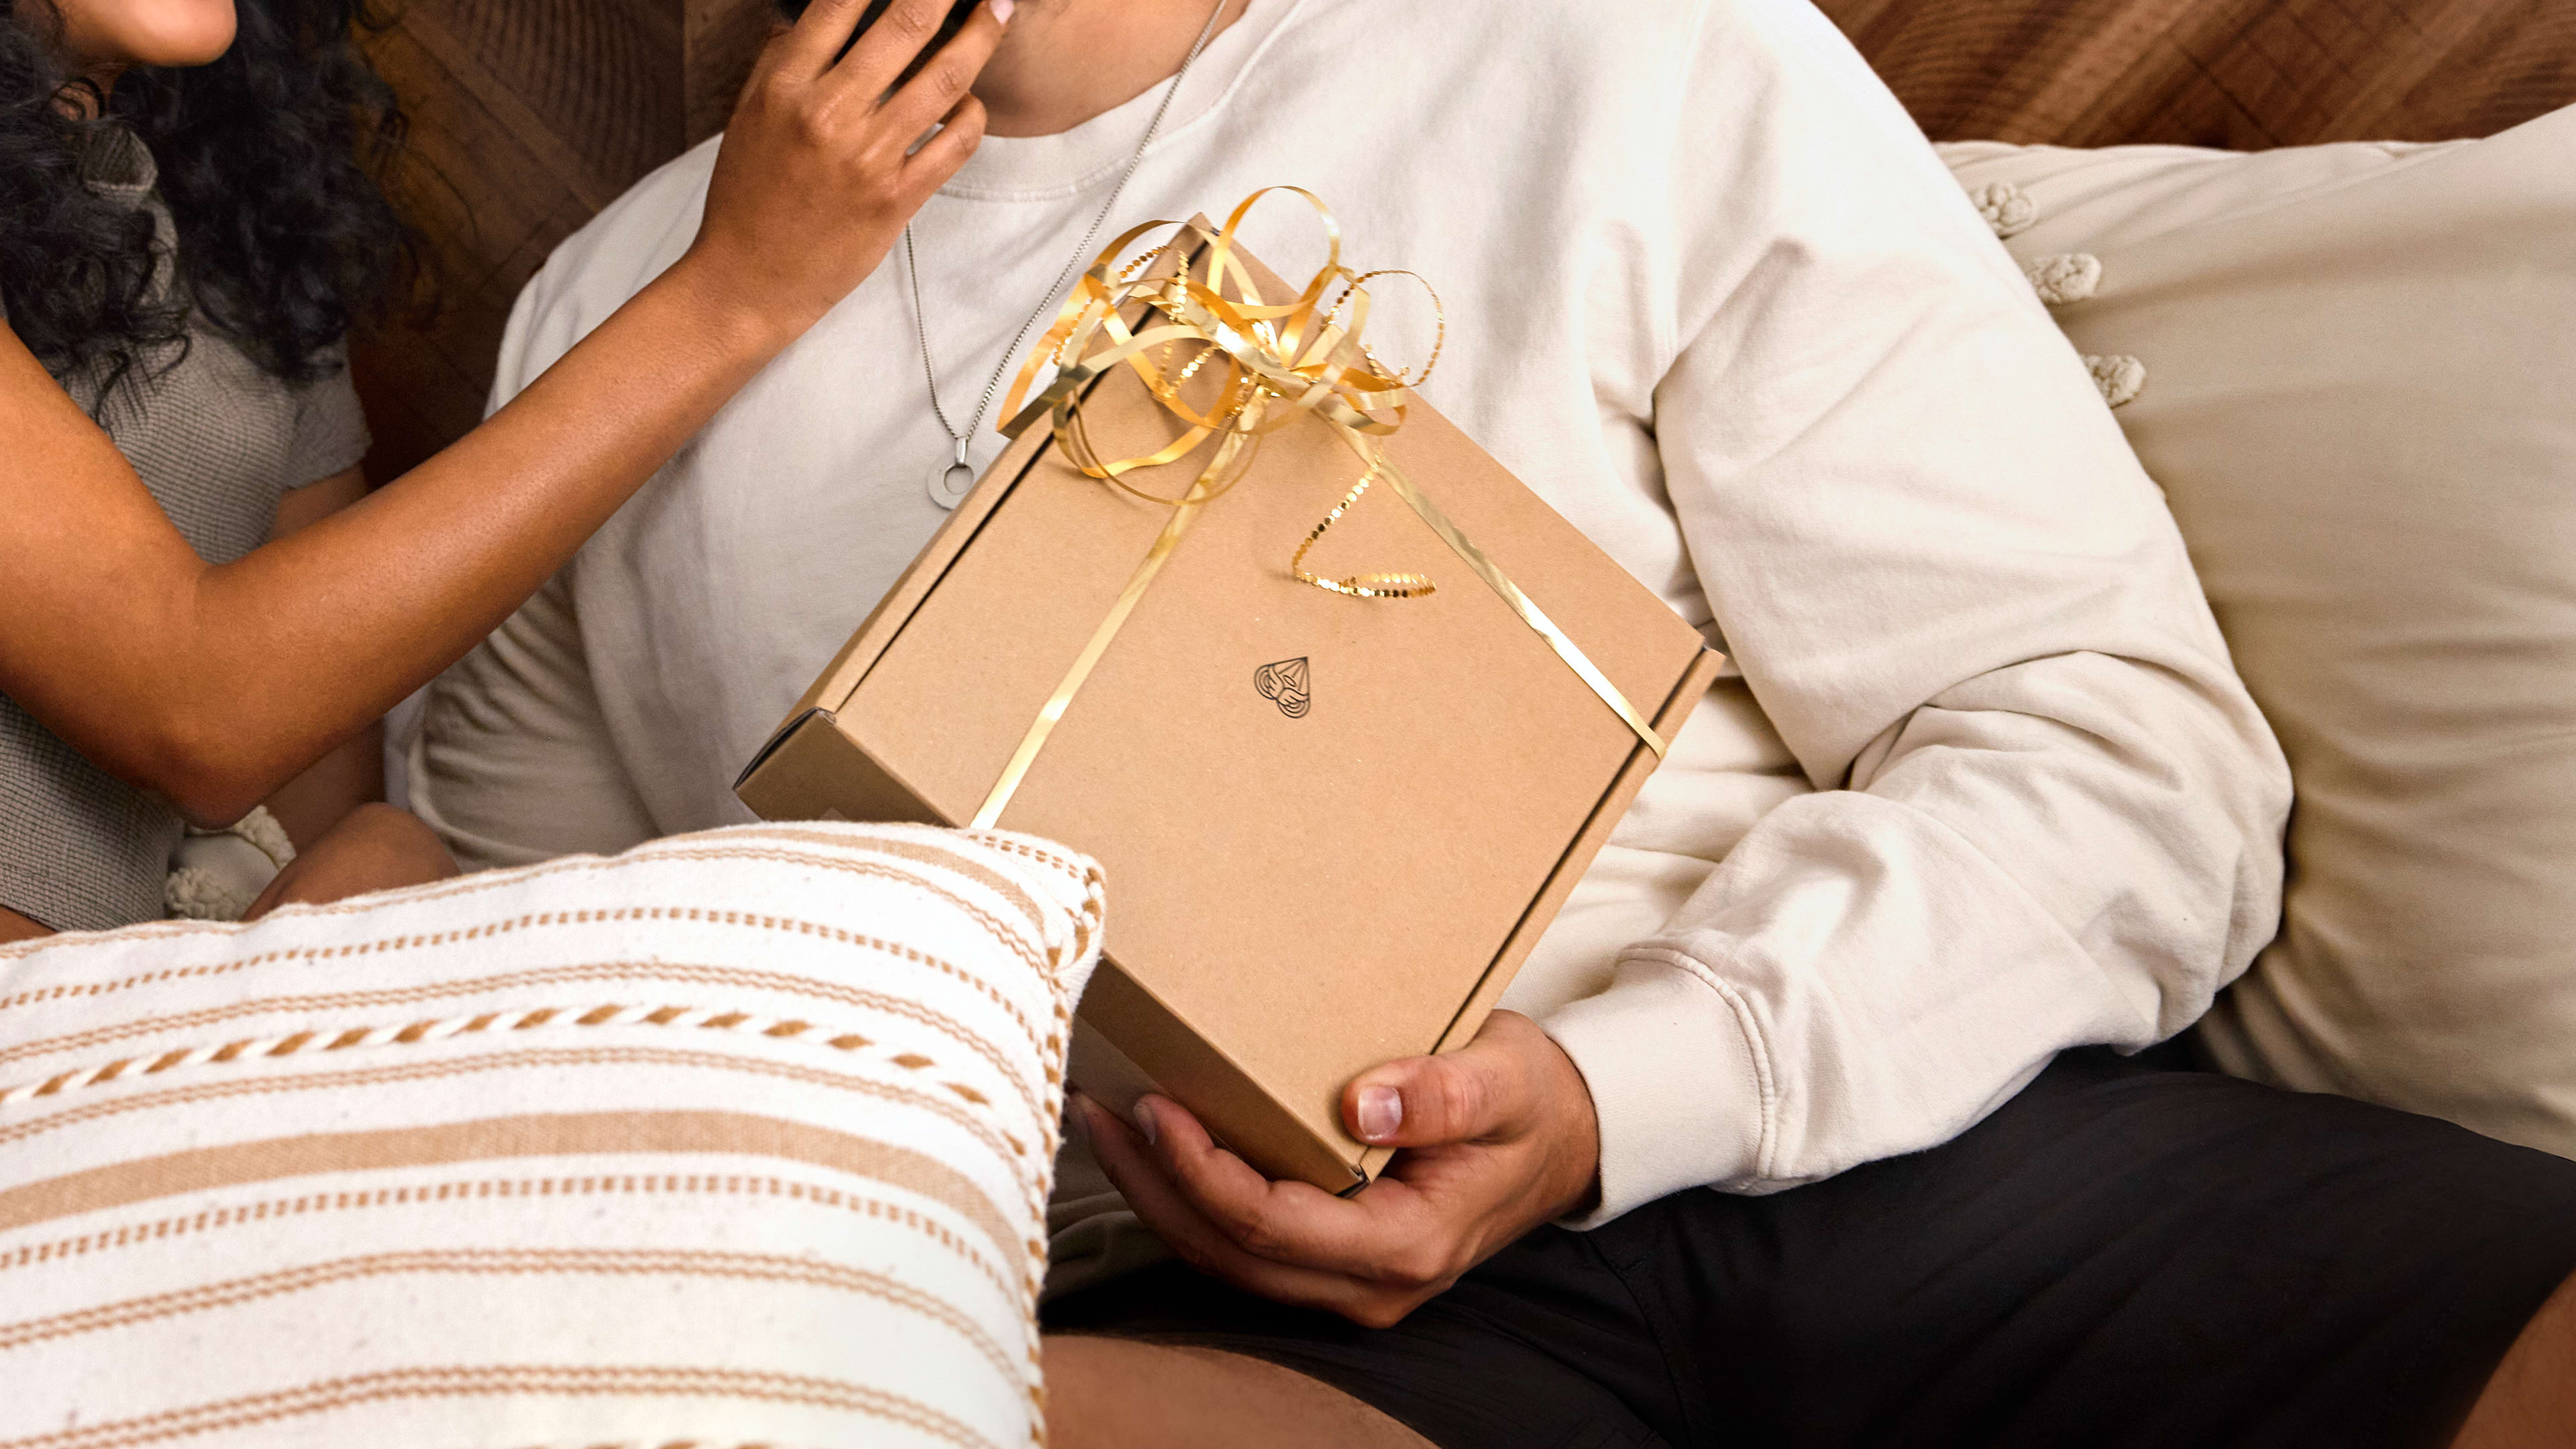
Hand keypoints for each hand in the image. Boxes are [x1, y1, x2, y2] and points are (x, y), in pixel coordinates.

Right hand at [680, 0, 1007, 338]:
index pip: (840, 1)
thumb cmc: (747, 197)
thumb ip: (780, 61)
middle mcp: (828, 113)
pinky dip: (974, 113)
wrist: (749, 280)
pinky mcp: (898, 198)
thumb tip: (807, 16)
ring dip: (980, 36)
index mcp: (784, 84)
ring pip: (944, 79)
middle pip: (905, 24)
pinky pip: (956, 142)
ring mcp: (868, 157)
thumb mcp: (748, 116)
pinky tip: (972, 100)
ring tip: (997, 10)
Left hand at [1079, 1010, 1602, 1328]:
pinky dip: (1190, 1197)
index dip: (1203, 1172)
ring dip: (1159, 1194)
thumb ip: (1445, 1094)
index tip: (1156, 1108)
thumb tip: (1367, 1103)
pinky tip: (1155, 1145)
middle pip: (1230, 1251)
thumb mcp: (1506, 1080)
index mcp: (1408, 1243)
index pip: (1274, 1224)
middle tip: (1101, 1108)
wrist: (1565, 1137)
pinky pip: (1244, 1243)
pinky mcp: (1333, 1258)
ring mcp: (1349, 1280)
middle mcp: (1371, 1282)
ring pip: (1225, 1257)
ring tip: (1106, 1121)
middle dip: (1155, 1184)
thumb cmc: (1532, 1101)